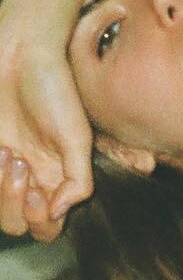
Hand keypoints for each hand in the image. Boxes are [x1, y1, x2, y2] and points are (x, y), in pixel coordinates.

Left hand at [0, 21, 93, 240]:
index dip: (43, 220)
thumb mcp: (78, 138)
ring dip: (1, 189)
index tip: (43, 191)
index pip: (49, 227)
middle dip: (18, 206)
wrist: (19, 52)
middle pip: (18, 225)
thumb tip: (59, 212)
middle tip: (22, 166)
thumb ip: (78, 181)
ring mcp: (4, 167)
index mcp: (56, 179)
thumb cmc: (54, 90)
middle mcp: (30, 179)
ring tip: (6, 152)